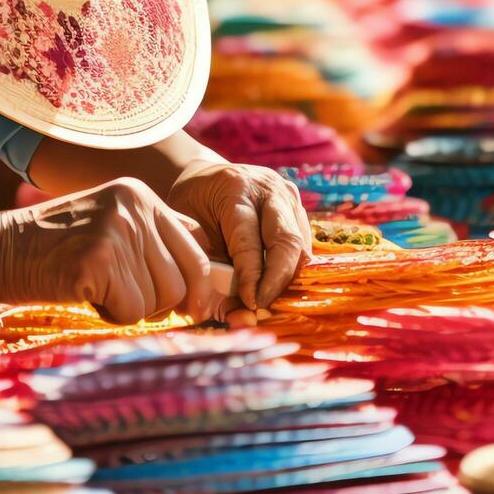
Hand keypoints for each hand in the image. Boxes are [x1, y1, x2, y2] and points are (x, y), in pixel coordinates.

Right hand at [0, 178, 216, 323]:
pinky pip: (132, 312)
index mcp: (141, 195)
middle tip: (128, 301)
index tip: (194, 307)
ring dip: (133, 309)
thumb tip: (203, 282)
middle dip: (163, 304)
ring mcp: (116, 233)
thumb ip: (153, 241)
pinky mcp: (97, 263)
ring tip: (99, 290)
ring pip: (159, 299)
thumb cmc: (53, 248)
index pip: (197, 246)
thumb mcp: (109, 224)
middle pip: (183, 279)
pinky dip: (112, 315)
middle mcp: (134, 207)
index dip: (200, 283)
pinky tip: (86, 295)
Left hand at [167, 160, 310, 309]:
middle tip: (262, 307)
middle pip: (288, 242)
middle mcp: (269, 188)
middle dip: (278, 281)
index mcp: (236, 189)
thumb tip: (236, 316)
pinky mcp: (298, 207)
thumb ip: (209, 271)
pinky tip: (271, 284)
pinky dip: (289, 270)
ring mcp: (289, 196)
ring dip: (286, 279)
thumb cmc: (193, 206)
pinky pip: (302, 246)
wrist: (205, 176)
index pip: (251, 243)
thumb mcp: (190, 233)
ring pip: (301, 247)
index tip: (250, 305)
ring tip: (265, 300)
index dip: (253, 279)